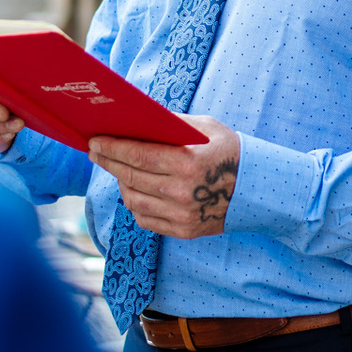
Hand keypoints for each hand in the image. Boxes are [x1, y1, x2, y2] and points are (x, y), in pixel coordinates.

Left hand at [88, 115, 240, 238]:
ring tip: (116, 169)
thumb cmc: (230, 152)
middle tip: (95, 151)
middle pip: (131, 177)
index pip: (138, 155)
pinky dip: (134, 204)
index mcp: (188, 163)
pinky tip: (133, 190)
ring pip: (134, 200)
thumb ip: (173, 125)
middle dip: (109, 162)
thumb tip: (139, 120)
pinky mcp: (183, 230)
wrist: (257, 189)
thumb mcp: (207, 128)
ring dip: (120, 183)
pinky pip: (145, 219)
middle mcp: (182, 192)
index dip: (112, 148)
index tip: (94, 141)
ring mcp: (182, 215)